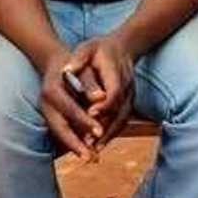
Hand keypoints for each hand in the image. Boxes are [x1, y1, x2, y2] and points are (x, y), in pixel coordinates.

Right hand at [39, 49, 103, 160]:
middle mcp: (46, 105)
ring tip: (92, 159)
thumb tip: (101, 98)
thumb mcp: (82, 67)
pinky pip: (64, 133)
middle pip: (60, 128)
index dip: (84, 121)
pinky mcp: (53, 119)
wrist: (57, 64)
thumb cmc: (74, 64)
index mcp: (51, 91)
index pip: (69, 109)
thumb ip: (90, 83)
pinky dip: (75, 143)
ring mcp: (47, 113)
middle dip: (76, 144)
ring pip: (61, 134)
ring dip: (76, 148)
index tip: (100, 132)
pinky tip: (89, 152)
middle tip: (91, 158)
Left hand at [68, 34, 135, 150]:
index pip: (113, 90)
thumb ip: (78, 59)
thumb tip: (66, 70)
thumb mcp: (87, 48)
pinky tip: (99, 144)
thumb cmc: (99, 49)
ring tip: (93, 149)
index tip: (91, 114)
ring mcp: (131, 95)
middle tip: (90, 142)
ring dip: (109, 135)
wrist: (121, 48)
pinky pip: (122, 121)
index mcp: (116, 71)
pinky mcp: (129, 103)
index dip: (104, 104)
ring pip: (122, 118)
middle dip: (105, 127)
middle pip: (119, 110)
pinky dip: (111, 133)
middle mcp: (127, 86)